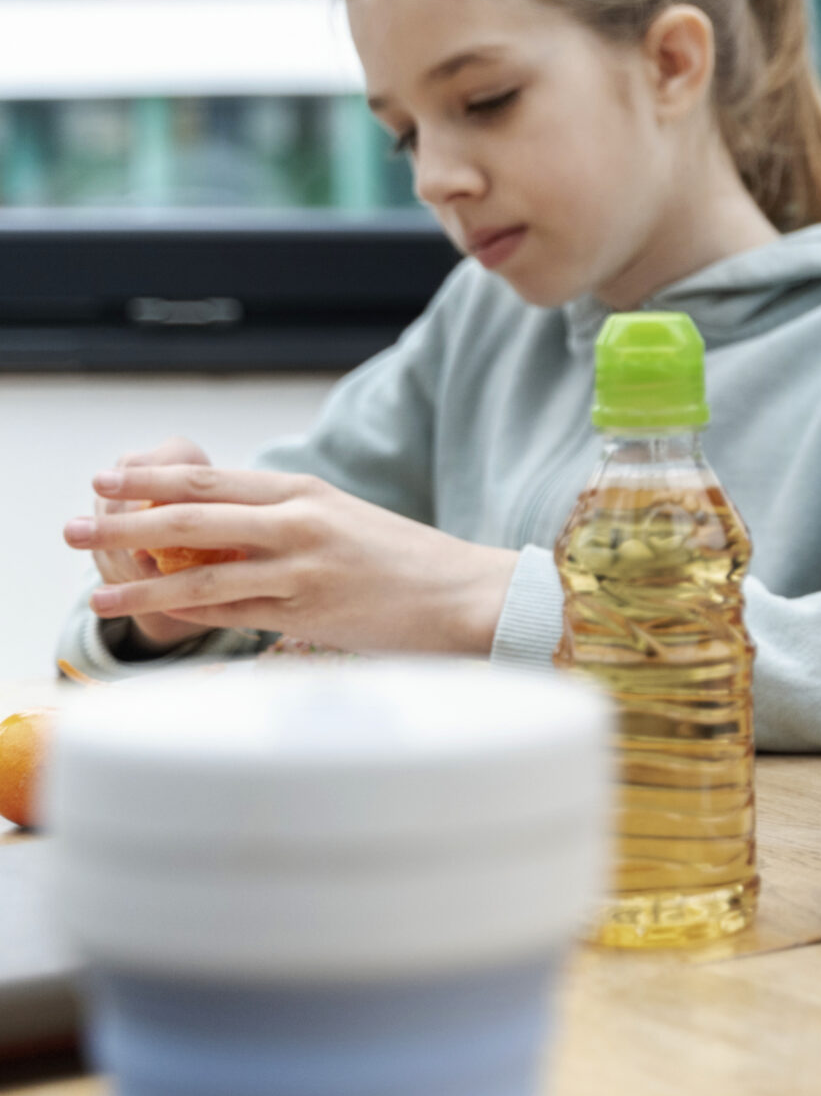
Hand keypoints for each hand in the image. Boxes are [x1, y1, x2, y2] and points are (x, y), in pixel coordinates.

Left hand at [66, 465, 519, 656]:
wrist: (468, 593)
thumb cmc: (408, 564)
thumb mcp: (345, 524)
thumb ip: (287, 524)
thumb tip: (225, 538)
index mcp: (306, 492)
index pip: (212, 481)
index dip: (152, 480)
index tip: (107, 479)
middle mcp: (300, 520)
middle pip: (194, 514)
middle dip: (126, 518)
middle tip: (77, 520)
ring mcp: (303, 565)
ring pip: (202, 570)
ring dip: (139, 579)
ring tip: (94, 589)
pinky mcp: (310, 608)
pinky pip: (231, 612)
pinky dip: (184, 614)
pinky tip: (150, 616)